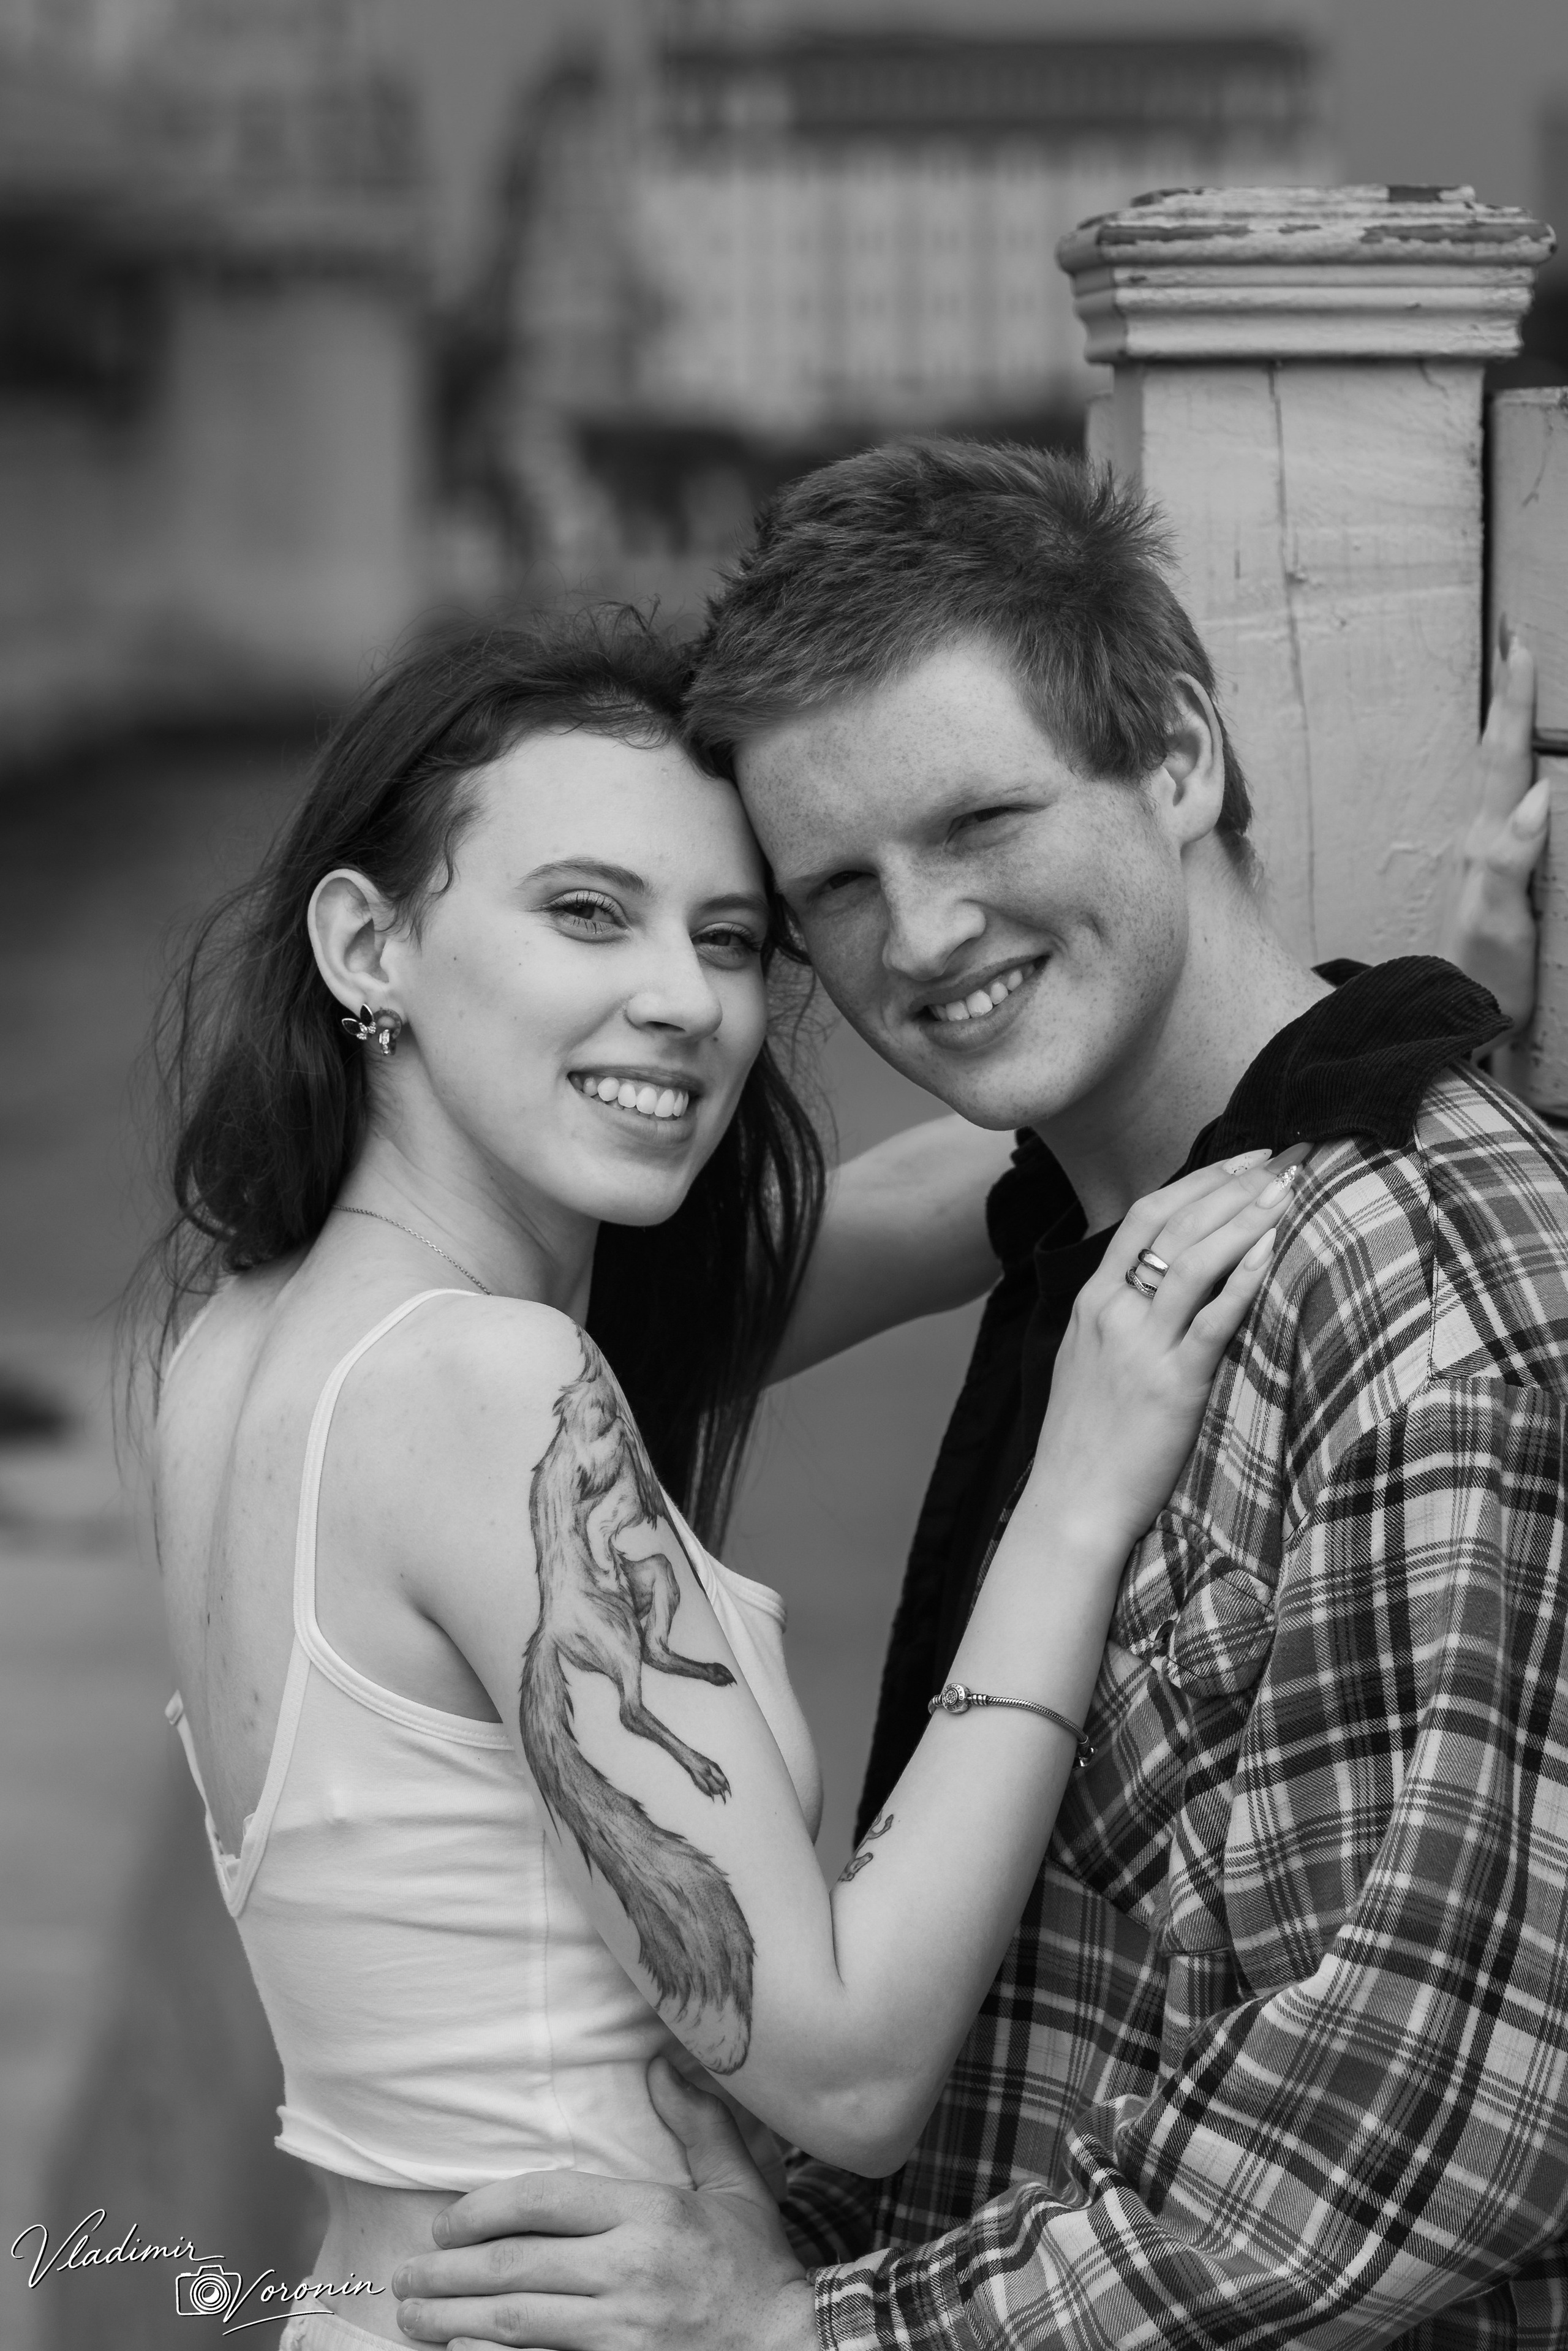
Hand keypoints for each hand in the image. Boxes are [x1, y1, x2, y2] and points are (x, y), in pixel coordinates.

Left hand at [393, 2059, 816, 2350]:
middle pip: (515, 2265)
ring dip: (452, 2320)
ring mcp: (621, 2332)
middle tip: (405, 2275)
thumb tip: (661, 2066)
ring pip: (515, 2323)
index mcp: (651, 2215)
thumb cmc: (758, 2269)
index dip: (483, 2209)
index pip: (544, 2199)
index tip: (446, 2224)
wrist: (794, 2350)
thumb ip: (698, 2126)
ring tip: (413, 2317)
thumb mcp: (738, 2188)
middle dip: (447, 2271)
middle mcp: (629, 2271)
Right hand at [1029, 1147, 1305, 1555]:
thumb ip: (1117, 1318)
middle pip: (1175, 1223)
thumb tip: (1159, 1287)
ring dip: (1247, 1217)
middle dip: (1234, 1182)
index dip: (1199, 1180)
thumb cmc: (1085, 1441)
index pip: (1145, 1216)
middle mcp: (1113, 1313)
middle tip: (1285, 1155)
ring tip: (1292, 1188)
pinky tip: (1278, 1251)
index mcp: (1092, 1302)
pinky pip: (1215, 1320)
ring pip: (1196, 1259)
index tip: (1246, 1159)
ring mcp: (1141, 1347)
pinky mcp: (1173, 1386)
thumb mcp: (1086, 1362)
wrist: (1069, 1505)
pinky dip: (1247, 1279)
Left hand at [1444, 628, 1546, 1038]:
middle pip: (1495, 757)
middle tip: (1516, 643)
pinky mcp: (1486, 876)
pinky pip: (1502, 808)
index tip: (1521, 650)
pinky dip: (1510, 772)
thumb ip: (1513, 858)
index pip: (1503, 761)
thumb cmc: (1483, 976)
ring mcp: (1479, 857)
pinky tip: (1519, 770)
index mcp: (1487, 843)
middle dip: (1509, 699)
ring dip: (1505, 729)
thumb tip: (1539, 795)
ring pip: (1495, 778)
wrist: (1452, 1017)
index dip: (1514, 705)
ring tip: (1515, 687)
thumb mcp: (1503, 919)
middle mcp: (1478, 841)